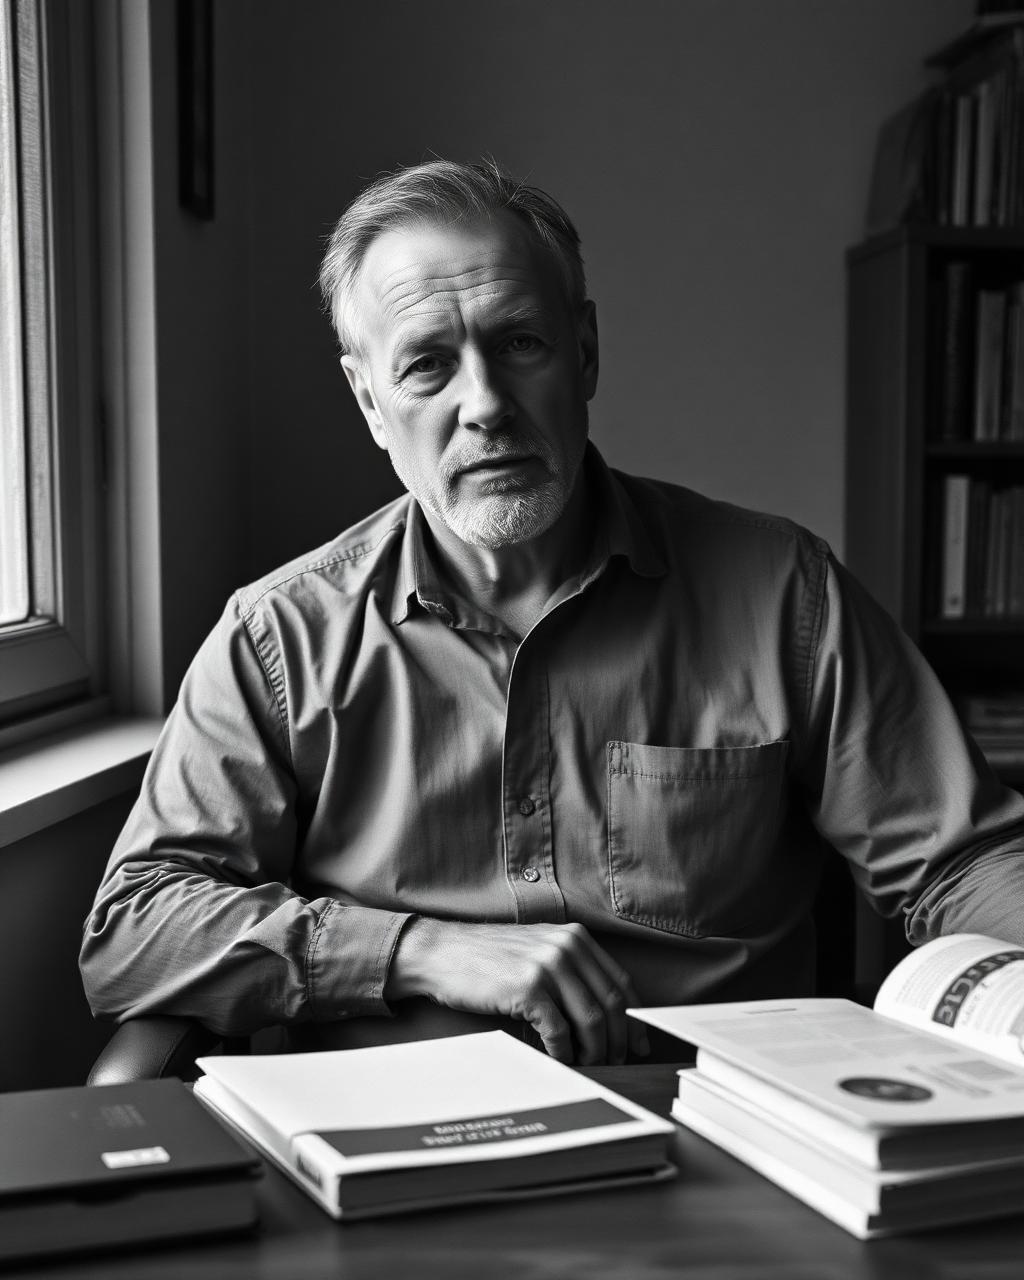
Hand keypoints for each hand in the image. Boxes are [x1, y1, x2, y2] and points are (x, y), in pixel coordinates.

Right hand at [384, 918, 649, 1064]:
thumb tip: (602, 1018)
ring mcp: (548, 966)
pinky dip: (564, 1053)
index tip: (637, 1043)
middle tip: (615, 1063)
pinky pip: (559, 1032)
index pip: (619, 982)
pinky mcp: (528, 988)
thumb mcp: (536, 951)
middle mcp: (566, 947)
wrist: (441, 952)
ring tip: (588, 1067)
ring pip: (590, 1021)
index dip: (632, 1018)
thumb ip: (569, 972)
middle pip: (611, 1004)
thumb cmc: (487, 958)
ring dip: (594, 1051)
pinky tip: (560, 1061)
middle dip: (618, 1040)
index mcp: (574, 937)